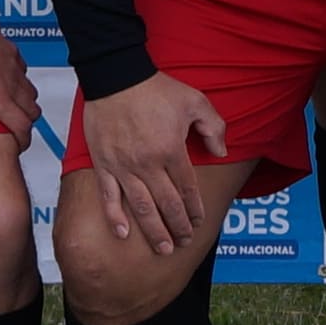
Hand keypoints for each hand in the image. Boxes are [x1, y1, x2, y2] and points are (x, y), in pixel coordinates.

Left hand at [0, 27, 40, 148]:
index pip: (22, 126)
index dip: (23, 140)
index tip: (19, 145)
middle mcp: (11, 84)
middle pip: (33, 110)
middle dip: (27, 121)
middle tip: (16, 127)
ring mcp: (13, 66)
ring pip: (31, 90)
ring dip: (25, 100)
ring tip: (12, 104)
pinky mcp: (10, 51)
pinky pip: (23, 69)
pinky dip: (19, 78)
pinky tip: (5, 77)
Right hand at [74, 69, 228, 251]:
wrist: (116, 76)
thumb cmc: (156, 88)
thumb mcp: (195, 101)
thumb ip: (213, 127)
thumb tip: (222, 152)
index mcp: (172, 150)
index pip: (187, 189)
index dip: (194, 209)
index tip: (199, 222)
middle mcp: (148, 164)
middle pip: (167, 204)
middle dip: (178, 227)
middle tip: (184, 242)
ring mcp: (124, 167)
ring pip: (141, 207)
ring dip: (153, 231)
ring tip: (164, 248)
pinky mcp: (104, 164)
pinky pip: (109, 196)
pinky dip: (115, 217)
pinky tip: (123, 234)